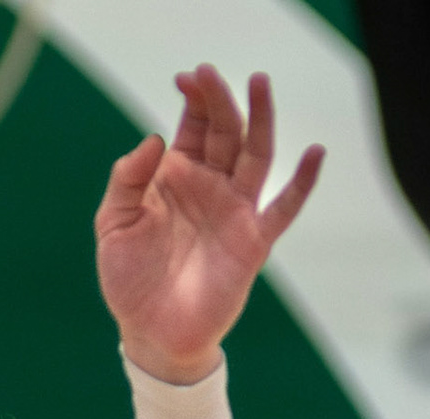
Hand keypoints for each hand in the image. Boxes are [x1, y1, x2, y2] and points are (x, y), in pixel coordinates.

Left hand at [95, 66, 324, 383]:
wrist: (151, 334)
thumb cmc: (129, 280)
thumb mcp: (114, 224)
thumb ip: (127, 180)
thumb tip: (154, 139)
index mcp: (175, 178)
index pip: (193, 127)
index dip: (193, 100)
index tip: (187, 78)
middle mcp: (210, 188)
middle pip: (225, 132)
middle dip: (220, 100)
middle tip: (211, 73)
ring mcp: (234, 212)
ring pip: (256, 155)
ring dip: (261, 119)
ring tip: (260, 83)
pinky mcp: (253, 242)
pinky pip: (284, 207)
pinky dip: (302, 182)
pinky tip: (315, 153)